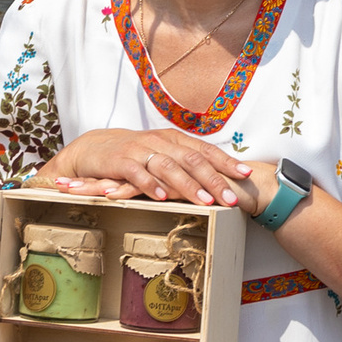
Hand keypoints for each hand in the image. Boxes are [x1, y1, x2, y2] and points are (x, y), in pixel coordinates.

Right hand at [36, 129, 256, 206]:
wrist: (94, 148)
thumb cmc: (135, 155)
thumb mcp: (163, 154)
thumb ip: (186, 163)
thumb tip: (218, 178)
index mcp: (175, 139)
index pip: (206, 150)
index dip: (227, 162)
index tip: (247, 175)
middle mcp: (161, 141)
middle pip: (192, 159)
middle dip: (214, 180)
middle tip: (231, 198)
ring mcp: (141, 150)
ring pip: (169, 166)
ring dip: (189, 185)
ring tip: (205, 202)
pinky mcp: (121, 161)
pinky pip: (138, 173)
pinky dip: (151, 185)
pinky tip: (163, 197)